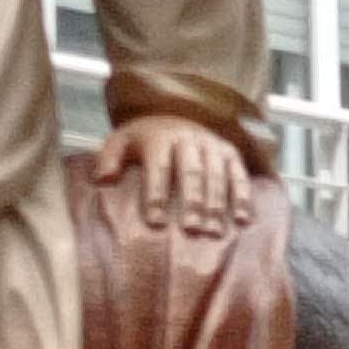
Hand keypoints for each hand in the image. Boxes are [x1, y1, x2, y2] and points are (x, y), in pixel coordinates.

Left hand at [91, 111, 248, 236]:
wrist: (174, 115)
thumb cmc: (144, 141)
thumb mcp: (120, 141)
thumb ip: (109, 158)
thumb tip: (103, 180)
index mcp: (159, 137)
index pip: (158, 167)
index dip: (156, 195)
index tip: (154, 223)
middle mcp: (188, 138)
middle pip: (192, 172)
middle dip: (193, 202)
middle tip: (192, 230)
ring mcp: (211, 145)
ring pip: (217, 175)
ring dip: (218, 204)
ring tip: (214, 233)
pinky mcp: (229, 152)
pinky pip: (239, 174)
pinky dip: (244, 197)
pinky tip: (245, 220)